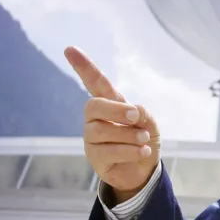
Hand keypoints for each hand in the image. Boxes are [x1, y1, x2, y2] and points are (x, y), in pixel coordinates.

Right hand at [65, 46, 160, 203]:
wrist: (145, 170)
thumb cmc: (144, 140)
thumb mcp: (150, 123)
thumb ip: (142, 113)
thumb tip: (132, 110)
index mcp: (110, 103)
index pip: (95, 82)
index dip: (84, 66)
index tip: (70, 49)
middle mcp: (96, 119)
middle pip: (93, 106)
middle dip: (116, 110)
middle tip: (137, 116)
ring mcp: (92, 139)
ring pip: (101, 131)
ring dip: (128, 135)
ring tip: (144, 140)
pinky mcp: (94, 158)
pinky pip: (107, 152)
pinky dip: (130, 151)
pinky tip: (143, 152)